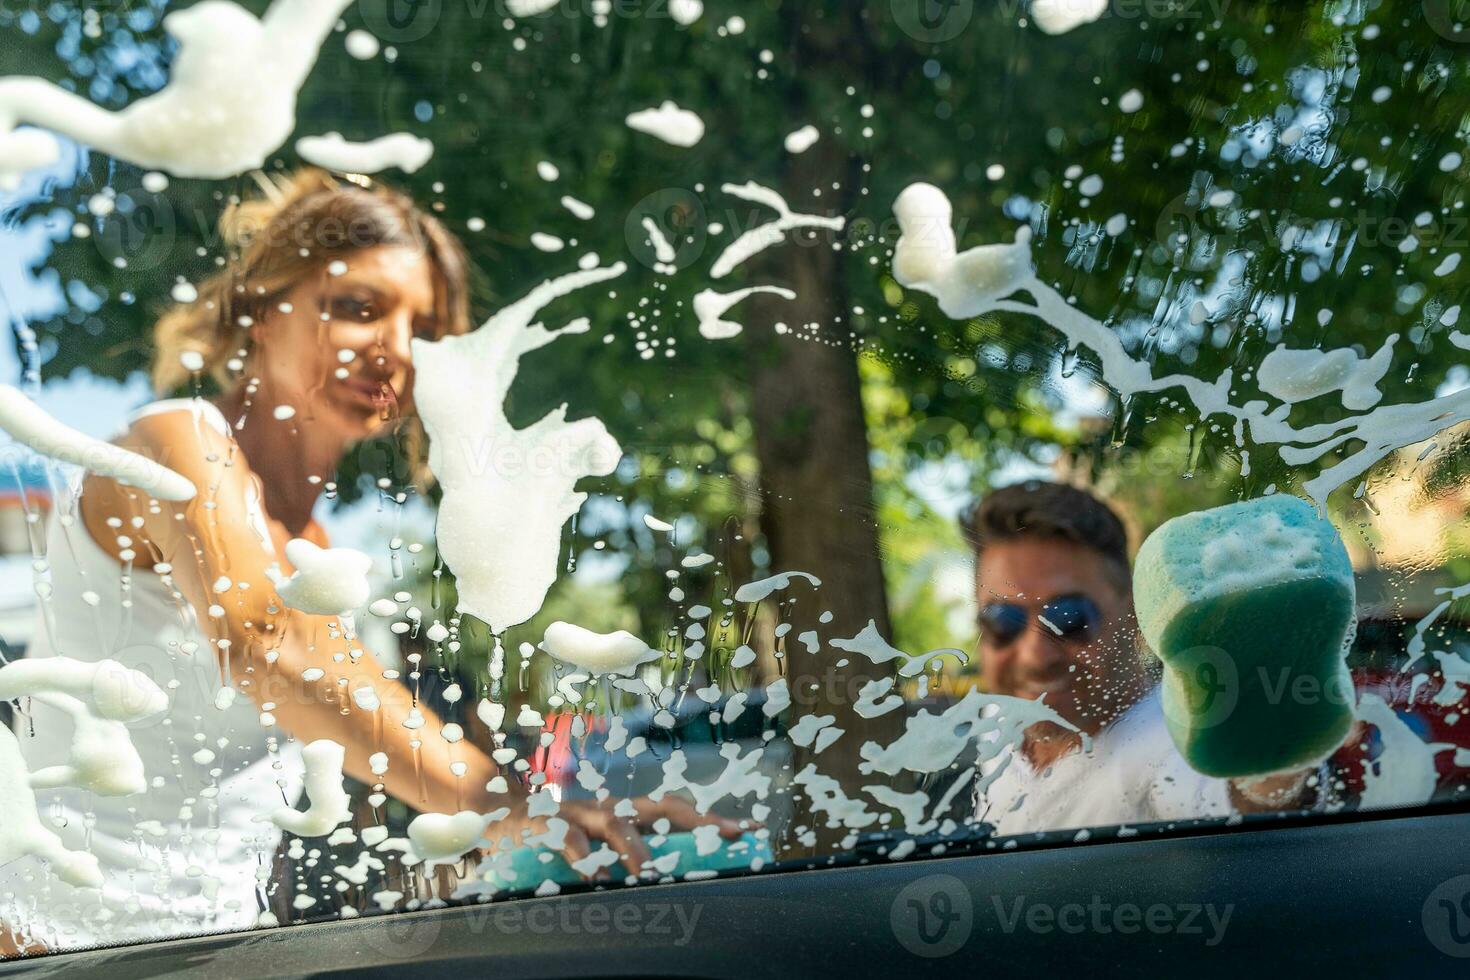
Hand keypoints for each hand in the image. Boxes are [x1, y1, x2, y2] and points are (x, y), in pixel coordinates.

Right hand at [485, 794, 747, 880]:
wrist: (498, 819)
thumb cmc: (558, 842)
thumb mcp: (598, 848)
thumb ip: (630, 861)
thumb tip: (671, 890)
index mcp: (627, 814)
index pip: (678, 811)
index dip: (713, 818)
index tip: (750, 830)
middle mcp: (610, 808)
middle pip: (659, 806)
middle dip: (693, 820)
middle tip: (721, 837)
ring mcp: (581, 813)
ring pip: (616, 821)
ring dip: (635, 846)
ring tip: (649, 872)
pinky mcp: (548, 824)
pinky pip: (568, 839)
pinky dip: (581, 857)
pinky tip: (592, 877)